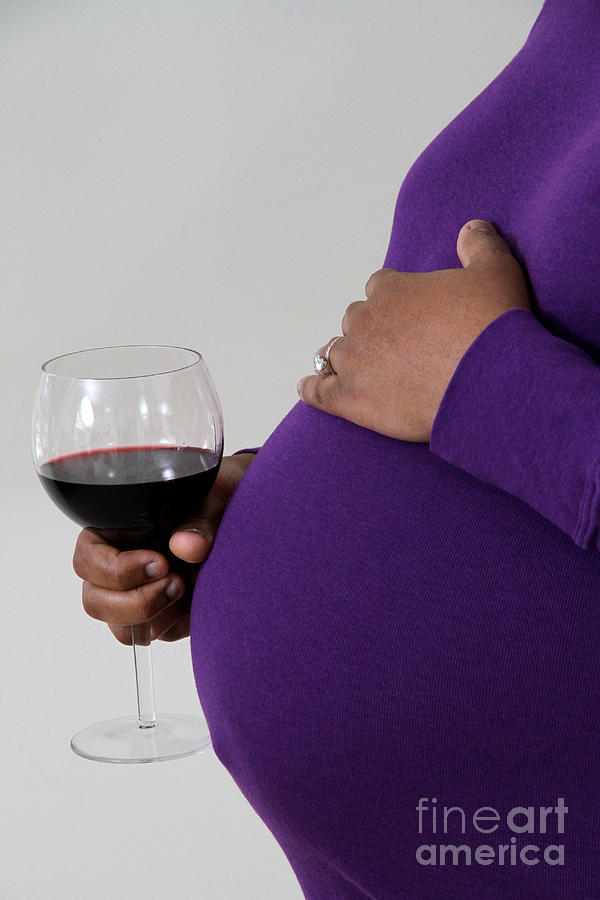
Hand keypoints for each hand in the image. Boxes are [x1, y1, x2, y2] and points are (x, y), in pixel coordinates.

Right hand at [72, 452, 255, 643]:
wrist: (242, 520)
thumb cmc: (216, 498)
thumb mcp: (212, 498)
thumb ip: (199, 520)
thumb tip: (187, 546)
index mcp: (111, 531)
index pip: (87, 561)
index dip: (117, 570)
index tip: (160, 563)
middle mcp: (116, 566)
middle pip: (96, 602)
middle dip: (137, 601)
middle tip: (177, 582)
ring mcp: (136, 595)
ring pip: (123, 629)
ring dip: (158, 616)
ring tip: (188, 586)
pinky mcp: (159, 616)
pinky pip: (157, 634)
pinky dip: (177, 623)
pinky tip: (196, 597)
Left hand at [296, 220, 530, 441]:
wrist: (488, 382)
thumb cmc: (494, 327)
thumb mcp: (497, 272)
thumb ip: (480, 245)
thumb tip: (473, 227)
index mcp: (391, 290)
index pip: (379, 287)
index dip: (393, 299)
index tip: (408, 312)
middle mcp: (364, 322)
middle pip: (355, 320)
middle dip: (370, 329)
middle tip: (392, 346)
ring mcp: (353, 362)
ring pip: (334, 353)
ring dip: (341, 356)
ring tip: (349, 366)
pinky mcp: (350, 400)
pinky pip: (319, 391)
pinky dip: (312, 388)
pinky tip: (307, 388)